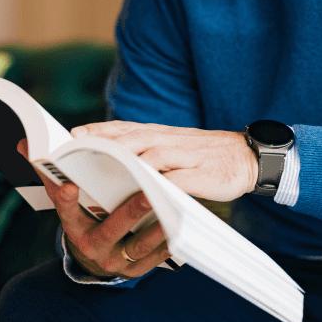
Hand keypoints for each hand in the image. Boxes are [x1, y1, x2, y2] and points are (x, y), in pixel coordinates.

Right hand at [17, 139, 170, 278]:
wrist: (96, 259)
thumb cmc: (83, 219)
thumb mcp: (67, 202)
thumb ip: (51, 175)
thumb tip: (22, 145)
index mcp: (74, 227)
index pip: (66, 212)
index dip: (65, 199)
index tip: (69, 184)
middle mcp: (93, 246)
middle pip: (111, 229)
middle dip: (128, 212)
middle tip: (145, 193)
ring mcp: (116, 261)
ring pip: (138, 245)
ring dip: (155, 228)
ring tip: (172, 208)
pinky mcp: (137, 269)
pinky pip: (156, 257)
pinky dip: (169, 242)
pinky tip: (181, 226)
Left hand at [71, 121, 258, 201]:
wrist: (247, 157)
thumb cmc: (204, 156)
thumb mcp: (174, 146)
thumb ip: (148, 150)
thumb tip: (116, 157)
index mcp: (160, 134)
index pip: (124, 128)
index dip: (99, 130)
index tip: (74, 134)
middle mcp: (169, 141)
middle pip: (132, 139)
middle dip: (104, 144)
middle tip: (79, 150)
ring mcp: (185, 157)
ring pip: (151, 155)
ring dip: (126, 161)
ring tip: (101, 169)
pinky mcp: (200, 175)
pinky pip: (177, 180)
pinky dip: (160, 185)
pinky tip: (144, 193)